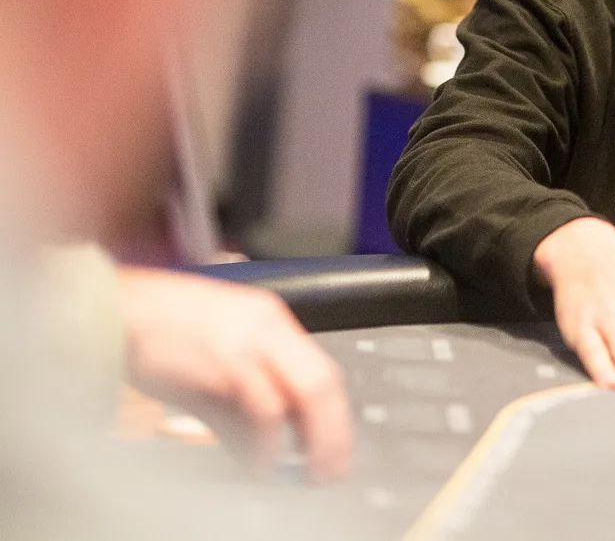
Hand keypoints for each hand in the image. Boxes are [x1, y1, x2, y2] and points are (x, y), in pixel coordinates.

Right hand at [117, 267, 350, 481]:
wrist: (113, 310)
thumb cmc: (153, 336)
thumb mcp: (209, 362)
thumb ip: (236, 405)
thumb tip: (258, 450)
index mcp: (268, 319)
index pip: (321, 369)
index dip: (334, 415)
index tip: (333, 448)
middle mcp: (267, 325)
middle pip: (323, 382)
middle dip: (332, 432)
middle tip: (328, 469)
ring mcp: (248, 340)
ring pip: (304, 393)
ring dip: (308, 440)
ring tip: (301, 472)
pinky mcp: (225, 359)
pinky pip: (262, 406)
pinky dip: (264, 442)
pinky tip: (258, 463)